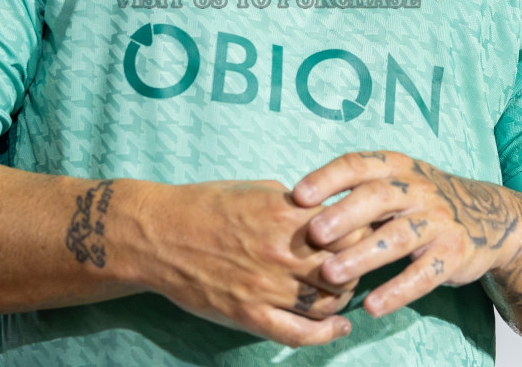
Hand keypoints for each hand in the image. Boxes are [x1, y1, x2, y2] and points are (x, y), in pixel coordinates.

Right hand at [135, 179, 357, 346]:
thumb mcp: (257, 188)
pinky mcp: (249, 315)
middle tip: (354, 266)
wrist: (159, 234)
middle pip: (344, 269)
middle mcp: (281, 253)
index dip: (362, 235)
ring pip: (327, 303)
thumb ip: (296, 203)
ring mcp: (266, 288)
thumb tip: (328, 213)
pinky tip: (338, 328)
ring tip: (341, 293)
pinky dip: (325, 334)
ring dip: (342, 299)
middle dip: (356, 268)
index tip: (361, 236)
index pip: (349, 230)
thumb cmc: (205, 205)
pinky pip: (298, 333)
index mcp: (286, 216)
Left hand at [293, 152, 521, 317]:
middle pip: (377, 198)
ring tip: (332, 274)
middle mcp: (418, 189)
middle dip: (343, 215)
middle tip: (313, 235)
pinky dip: (397, 291)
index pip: (358, 165)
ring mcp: (439, 220)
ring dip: (363, 256)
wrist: (488, 217)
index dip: (328, 178)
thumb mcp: (394, 182)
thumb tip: (294, 207)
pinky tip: (372, 306)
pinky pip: (424, 274)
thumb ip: (354, 191)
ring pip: (398, 237)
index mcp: (397, 167)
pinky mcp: (454, 253)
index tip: (298, 195)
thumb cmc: (420, 201)